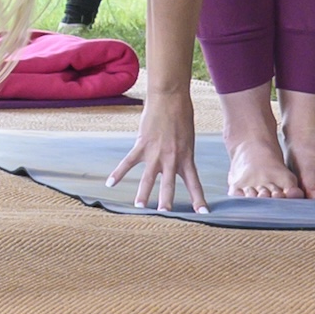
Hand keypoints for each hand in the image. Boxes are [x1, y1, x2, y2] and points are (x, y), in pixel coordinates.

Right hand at [110, 97, 207, 211]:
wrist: (170, 98)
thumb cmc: (182, 115)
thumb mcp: (188, 139)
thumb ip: (182, 154)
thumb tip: (176, 165)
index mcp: (186, 157)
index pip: (195, 183)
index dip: (199, 198)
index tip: (203, 213)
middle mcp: (172, 158)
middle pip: (169, 184)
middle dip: (167, 201)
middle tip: (165, 215)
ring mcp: (155, 153)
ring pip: (148, 178)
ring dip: (143, 193)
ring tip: (139, 207)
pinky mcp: (142, 145)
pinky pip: (128, 162)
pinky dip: (118, 173)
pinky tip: (110, 183)